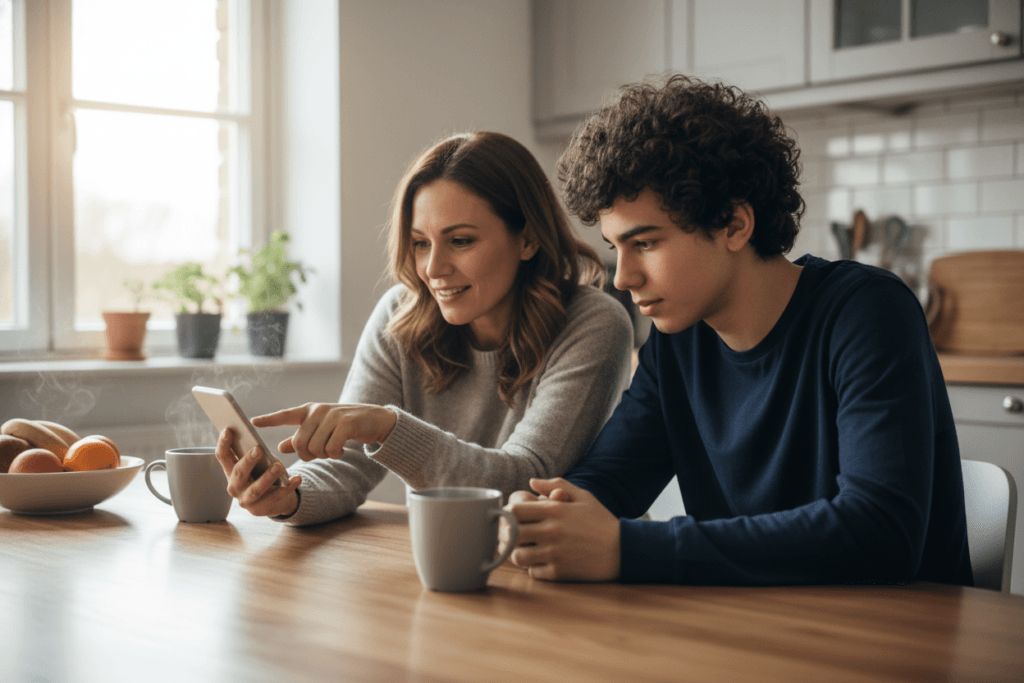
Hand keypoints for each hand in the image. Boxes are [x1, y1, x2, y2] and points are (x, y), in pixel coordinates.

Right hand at [216, 428, 301, 517]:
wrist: (275, 500)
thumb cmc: (264, 474)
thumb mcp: (258, 463)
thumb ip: (255, 454)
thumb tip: (258, 443)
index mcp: (230, 471)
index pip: (223, 456)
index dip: (224, 443)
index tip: (228, 429)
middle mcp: (234, 487)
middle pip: (238, 472)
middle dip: (248, 460)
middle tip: (259, 449)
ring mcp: (246, 500)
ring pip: (256, 489)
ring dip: (267, 477)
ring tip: (279, 466)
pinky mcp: (262, 509)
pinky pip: (277, 497)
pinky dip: (288, 487)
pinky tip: (297, 478)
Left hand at [251, 403, 397, 461]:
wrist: (376, 420)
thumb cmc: (346, 426)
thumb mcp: (322, 429)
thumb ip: (302, 437)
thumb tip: (281, 447)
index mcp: (310, 410)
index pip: (285, 415)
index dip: (269, 419)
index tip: (252, 422)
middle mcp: (318, 410)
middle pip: (299, 443)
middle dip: (308, 454)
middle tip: (320, 453)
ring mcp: (332, 416)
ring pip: (314, 448)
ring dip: (323, 455)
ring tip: (333, 449)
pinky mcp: (345, 424)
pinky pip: (330, 449)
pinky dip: (335, 454)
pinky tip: (341, 450)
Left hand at [505, 478, 620, 581]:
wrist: (623, 549)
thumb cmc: (601, 520)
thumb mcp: (583, 496)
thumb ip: (556, 484)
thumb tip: (531, 482)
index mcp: (555, 510)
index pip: (514, 511)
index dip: (507, 514)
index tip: (511, 518)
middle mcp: (551, 531)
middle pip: (510, 534)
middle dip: (507, 535)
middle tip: (513, 536)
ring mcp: (554, 553)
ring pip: (517, 556)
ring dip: (518, 553)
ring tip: (527, 550)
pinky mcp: (559, 572)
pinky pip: (533, 572)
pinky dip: (534, 568)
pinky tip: (542, 562)